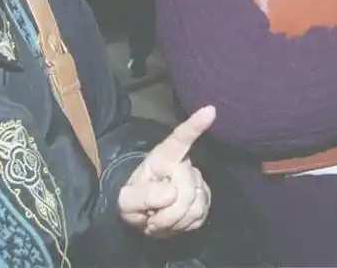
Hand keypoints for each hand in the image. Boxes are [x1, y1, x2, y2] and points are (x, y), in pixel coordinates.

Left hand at [118, 106, 215, 236]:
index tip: (210, 110)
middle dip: (167, 213)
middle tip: (151, 219)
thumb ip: (142, 196)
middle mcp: (184, 164)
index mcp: (163, 157)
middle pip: (186, 190)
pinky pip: (200, 216)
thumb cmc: (133, 199)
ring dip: (174, 221)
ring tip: (159, 220)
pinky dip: (183, 225)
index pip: (179, 140)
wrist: (142, 215)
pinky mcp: (204, 199)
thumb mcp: (126, 200)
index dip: (194, 125)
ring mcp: (196, 181)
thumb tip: (171, 192)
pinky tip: (172, 221)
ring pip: (195, 206)